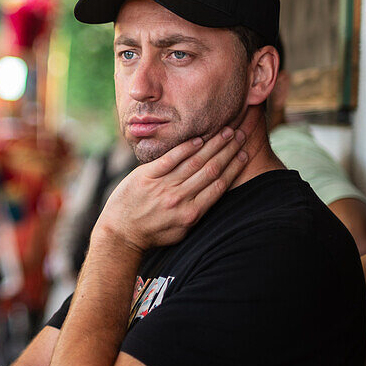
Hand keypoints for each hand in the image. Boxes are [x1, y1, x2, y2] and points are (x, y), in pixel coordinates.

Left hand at [95, 126, 250, 252]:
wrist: (120, 233)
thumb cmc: (153, 233)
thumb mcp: (181, 231)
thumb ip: (198, 213)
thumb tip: (215, 194)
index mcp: (191, 214)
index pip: (219, 185)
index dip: (234, 167)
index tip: (245, 154)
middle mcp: (179, 199)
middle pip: (211, 169)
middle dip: (228, 150)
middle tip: (239, 135)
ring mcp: (162, 186)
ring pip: (194, 162)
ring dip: (212, 145)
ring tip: (225, 132)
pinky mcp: (145, 176)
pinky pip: (170, 158)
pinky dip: (185, 148)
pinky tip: (198, 138)